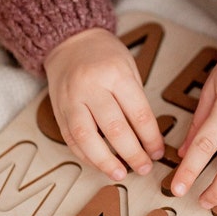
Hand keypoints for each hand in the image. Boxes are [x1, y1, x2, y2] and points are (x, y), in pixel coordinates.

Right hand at [44, 28, 165, 181]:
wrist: (70, 41)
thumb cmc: (105, 55)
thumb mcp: (129, 68)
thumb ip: (135, 101)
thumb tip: (148, 139)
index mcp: (115, 74)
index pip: (137, 113)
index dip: (150, 138)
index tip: (158, 152)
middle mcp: (91, 86)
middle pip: (114, 128)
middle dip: (132, 154)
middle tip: (144, 168)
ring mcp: (71, 99)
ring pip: (86, 137)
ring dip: (104, 161)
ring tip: (120, 174)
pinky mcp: (58, 109)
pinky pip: (70, 138)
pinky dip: (85, 155)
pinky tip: (99, 164)